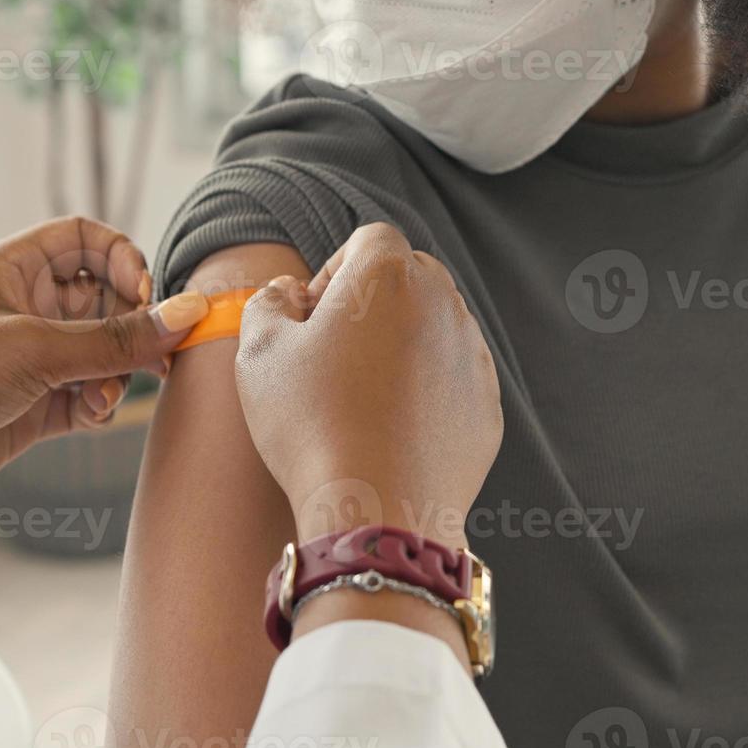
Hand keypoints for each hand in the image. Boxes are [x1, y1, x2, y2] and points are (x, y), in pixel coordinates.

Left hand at [0, 216, 210, 515]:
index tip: (143, 292)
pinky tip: (89, 413)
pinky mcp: (33, 406)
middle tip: (151, 352)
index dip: (121, 258)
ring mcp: (29, 359)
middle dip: (132, 325)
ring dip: (117, 371)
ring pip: (102, 351)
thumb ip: (118, 337)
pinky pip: (89, 394)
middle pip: (103, 297)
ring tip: (107, 392)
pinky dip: (99, 403)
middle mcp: (22, 308)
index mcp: (10, 270)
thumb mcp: (36, 347)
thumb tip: (188, 314)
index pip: (84, 239)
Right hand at [233, 223, 502, 544]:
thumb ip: (269, 303)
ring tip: (359, 398)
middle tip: (333, 354)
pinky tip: (391, 429)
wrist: (380, 506)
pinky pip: (453, 379)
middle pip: (409, 278)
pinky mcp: (487, 404)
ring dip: (400, 347)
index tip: (312, 317)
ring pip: (434, 328)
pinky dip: (426, 392)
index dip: (335, 271)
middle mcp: (443, 303)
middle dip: (372, 304)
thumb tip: (288, 293)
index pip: (369, 240)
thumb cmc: (313, 422)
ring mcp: (473, 354)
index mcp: (390, 274)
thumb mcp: (260, 352)